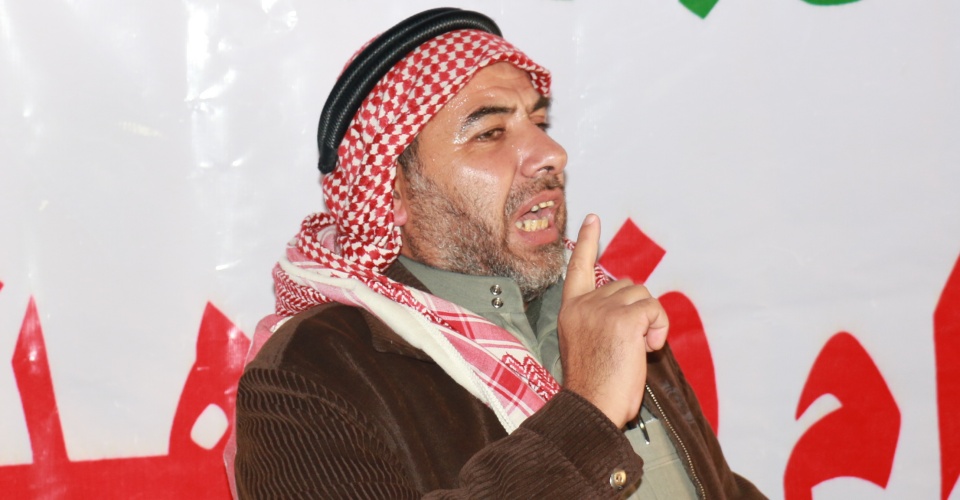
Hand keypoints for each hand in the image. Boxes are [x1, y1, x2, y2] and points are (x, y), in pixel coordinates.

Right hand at [558, 214, 668, 427]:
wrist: (590, 407)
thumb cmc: (594, 384)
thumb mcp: (586, 342)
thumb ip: (600, 318)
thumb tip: (631, 306)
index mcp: (570, 310)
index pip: (579, 267)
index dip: (588, 241)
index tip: (593, 219)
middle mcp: (583, 304)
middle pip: (627, 284)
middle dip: (638, 309)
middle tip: (633, 343)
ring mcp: (602, 309)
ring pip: (644, 295)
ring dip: (651, 320)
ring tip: (639, 348)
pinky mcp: (623, 319)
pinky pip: (655, 309)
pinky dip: (659, 328)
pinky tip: (647, 349)